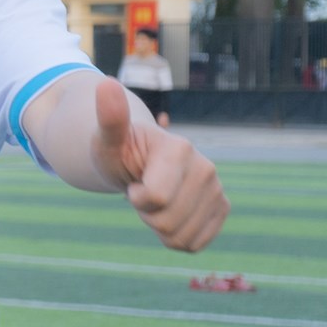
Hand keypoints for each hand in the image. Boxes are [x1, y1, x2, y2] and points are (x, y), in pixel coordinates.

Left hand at [89, 78, 228, 250]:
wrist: (136, 162)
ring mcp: (218, 189)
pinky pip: (195, 244)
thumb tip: (105, 83)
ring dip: (159, 226)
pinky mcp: (222, 208)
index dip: (135, 198)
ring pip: (180, 237)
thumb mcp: (106, 139)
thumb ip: (108, 117)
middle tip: (142, 191)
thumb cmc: (118, 151)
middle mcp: (207, 168)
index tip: (133, 181)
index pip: (153, 199)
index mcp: (180, 149)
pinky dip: (175, 237)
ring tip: (155, 200)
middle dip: (146, 214)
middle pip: (167, 222)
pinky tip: (169, 213)